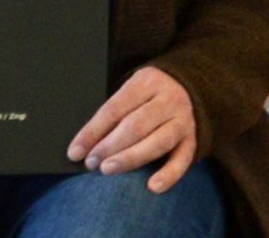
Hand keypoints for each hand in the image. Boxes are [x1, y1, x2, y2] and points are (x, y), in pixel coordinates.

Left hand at [67, 66, 196, 192]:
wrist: (192, 85)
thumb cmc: (149, 95)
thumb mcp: (132, 92)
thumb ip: (112, 115)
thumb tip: (82, 148)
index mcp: (147, 82)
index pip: (115, 108)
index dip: (93, 131)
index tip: (75, 152)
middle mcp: (168, 99)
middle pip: (136, 125)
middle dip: (110, 146)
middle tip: (92, 163)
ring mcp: (183, 120)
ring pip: (158, 142)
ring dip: (131, 158)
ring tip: (108, 169)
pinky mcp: (193, 139)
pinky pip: (183, 159)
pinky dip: (169, 174)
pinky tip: (153, 186)